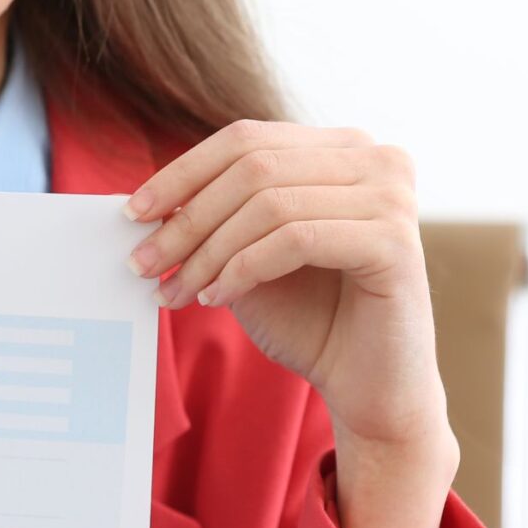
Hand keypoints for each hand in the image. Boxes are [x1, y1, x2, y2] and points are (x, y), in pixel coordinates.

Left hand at [123, 120, 456, 527]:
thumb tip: (149, 201)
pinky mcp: (394, 240)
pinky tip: (217, 298)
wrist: (370, 389)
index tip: (133, 213)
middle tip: (143, 263)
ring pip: (269, 202)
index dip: (182, 172)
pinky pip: (295, 239)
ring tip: (176, 292)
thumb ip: (215, 220)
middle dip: (187, 218)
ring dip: (209, 251)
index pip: (246, 138)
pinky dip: (244, 268)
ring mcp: (391, 196)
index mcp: (343, 148)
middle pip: (253, 166)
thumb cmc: (313, 322)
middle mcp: (376, 158)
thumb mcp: (249, 258)